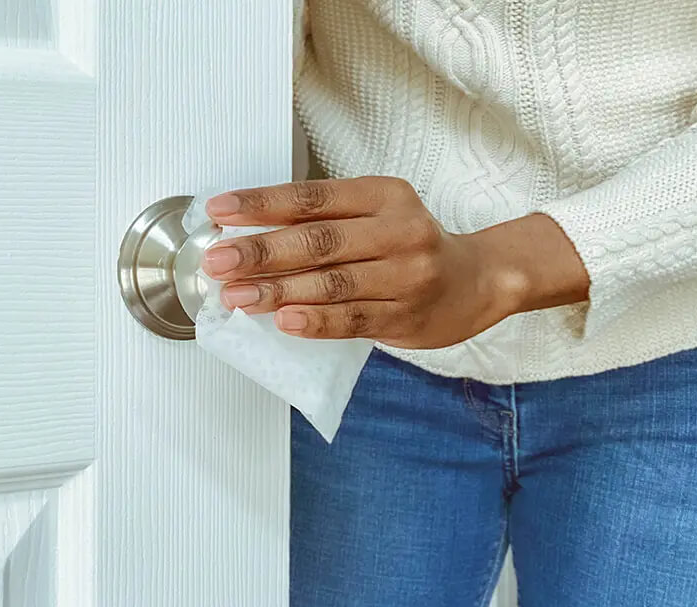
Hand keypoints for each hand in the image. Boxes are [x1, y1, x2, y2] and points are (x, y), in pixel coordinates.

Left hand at [201, 178, 589, 348]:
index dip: (261, 204)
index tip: (218, 211)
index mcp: (383, 196)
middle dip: (261, 251)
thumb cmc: (408, 246)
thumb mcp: (374, 215)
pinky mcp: (406, 316)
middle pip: (318, 241)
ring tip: (235, 296)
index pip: (311, 197)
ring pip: (332, 283)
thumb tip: (244, 232)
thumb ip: (319, 222)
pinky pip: (353, 320)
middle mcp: (399, 231)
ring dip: (278, 291)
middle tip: (217, 261)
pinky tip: (284, 321)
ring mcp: (406, 276)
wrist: (478, 282)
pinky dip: (316, 320)